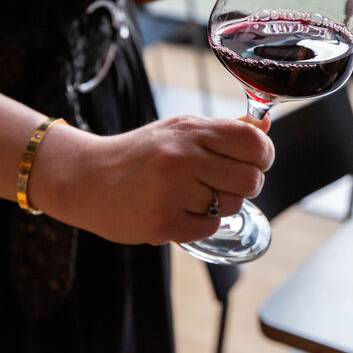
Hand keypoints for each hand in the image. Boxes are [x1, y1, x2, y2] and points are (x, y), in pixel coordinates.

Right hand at [31, 115, 273, 244]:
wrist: (86, 178)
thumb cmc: (141, 153)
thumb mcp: (180, 130)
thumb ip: (224, 130)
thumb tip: (265, 126)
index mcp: (191, 129)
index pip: (254, 142)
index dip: (263, 155)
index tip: (254, 162)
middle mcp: (183, 156)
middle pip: (251, 179)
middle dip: (245, 185)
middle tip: (222, 183)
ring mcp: (172, 190)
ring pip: (232, 206)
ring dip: (221, 205)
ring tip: (192, 196)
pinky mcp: (162, 221)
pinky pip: (210, 227)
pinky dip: (201, 224)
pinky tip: (180, 211)